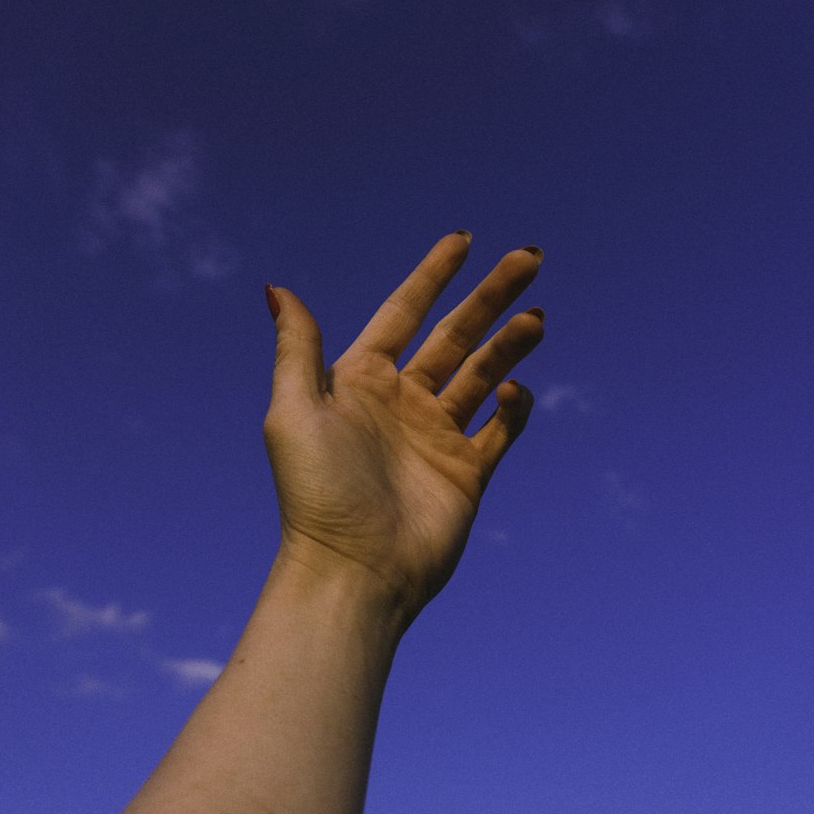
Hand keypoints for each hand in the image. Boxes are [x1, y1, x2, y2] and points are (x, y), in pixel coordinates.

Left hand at [262, 232, 544, 628]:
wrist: (355, 574)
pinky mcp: (466, 473)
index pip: (405, 313)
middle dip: (491, 296)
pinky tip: (514, 390)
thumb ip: (297, 348)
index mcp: (361, 381)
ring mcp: (436, 437)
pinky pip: (500, 428)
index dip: (433, 275)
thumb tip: (276, 288)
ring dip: (510, 343)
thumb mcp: (292, 412)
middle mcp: (402, 403)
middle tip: (530, 257)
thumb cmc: (317, 494)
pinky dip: (513, 406)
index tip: (463, 239)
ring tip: (537, 317)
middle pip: (456, 334)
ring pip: (484, 373)